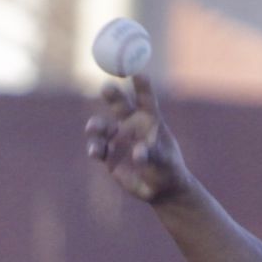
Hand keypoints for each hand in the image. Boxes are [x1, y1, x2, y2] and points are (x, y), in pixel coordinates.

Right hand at [85, 74, 189, 203]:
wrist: (160, 188)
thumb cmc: (168, 170)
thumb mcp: (165, 163)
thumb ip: (153, 155)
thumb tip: (138, 152)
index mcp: (150, 119)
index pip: (145, 98)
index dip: (141, 85)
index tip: (137, 73)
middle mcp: (132, 124)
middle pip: (119, 105)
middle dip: (112, 95)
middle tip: (106, 88)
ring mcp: (118, 139)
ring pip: (103, 127)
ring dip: (96, 125)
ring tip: (93, 128)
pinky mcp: (109, 155)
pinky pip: (98, 149)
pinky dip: (95, 149)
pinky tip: (95, 151)